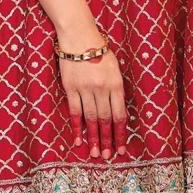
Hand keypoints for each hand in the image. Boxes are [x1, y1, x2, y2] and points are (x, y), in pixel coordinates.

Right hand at [57, 33, 126, 159]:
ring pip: (90, 118)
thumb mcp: (115, 68)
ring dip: (93, 137)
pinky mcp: (70, 88)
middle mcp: (102, 88)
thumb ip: (116, 89)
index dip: (121, 133)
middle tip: (108, 156)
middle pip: (105, 119)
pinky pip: (74, 111)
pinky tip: (78, 140)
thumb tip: (117, 113)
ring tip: (95, 153)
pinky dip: (77, 127)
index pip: (120, 114)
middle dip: (107, 139)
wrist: (79, 36)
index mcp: (116, 84)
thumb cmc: (100, 51)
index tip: (122, 148)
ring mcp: (85, 89)